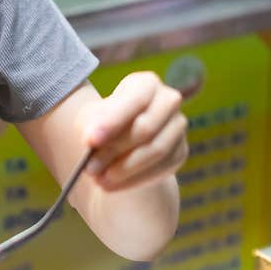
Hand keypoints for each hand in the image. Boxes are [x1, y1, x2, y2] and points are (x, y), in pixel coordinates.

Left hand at [77, 72, 187, 190]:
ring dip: (124, 168)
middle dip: (115, 150)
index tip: (91, 140)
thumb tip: (93, 142)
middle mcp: (168, 101)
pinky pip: (161, 169)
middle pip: (146, 127)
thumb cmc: (103, 123)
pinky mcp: (181, 151)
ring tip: (98, 179)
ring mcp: (178, 126)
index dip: (113, 120)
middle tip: (90, 168)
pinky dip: (134, 180)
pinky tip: (112, 185)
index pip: (134, 100)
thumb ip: (91, 127)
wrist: (119, 142)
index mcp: (145, 84)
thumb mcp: (90, 120)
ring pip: (156, 151)